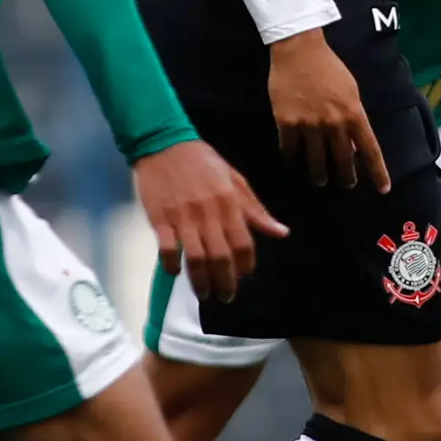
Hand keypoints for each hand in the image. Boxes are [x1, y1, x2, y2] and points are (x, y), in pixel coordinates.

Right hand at [133, 140, 285, 302]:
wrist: (164, 143)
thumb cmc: (203, 162)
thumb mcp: (236, 180)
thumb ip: (256, 210)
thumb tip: (281, 233)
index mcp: (230, 202)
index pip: (243, 242)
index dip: (246, 264)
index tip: (244, 276)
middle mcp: (208, 213)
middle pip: (220, 256)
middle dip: (226, 282)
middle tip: (226, 297)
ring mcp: (182, 217)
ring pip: (195, 258)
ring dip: (201, 281)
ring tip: (205, 294)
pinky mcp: (159, 218)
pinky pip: (167, 248)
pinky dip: (171, 264)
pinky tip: (175, 272)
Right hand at [268, 28, 389, 192]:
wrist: (299, 50)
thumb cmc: (328, 68)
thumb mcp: (351, 91)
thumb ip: (355, 117)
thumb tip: (356, 144)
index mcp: (354, 114)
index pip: (370, 150)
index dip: (378, 172)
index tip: (384, 189)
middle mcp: (334, 123)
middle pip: (343, 161)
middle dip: (347, 177)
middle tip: (347, 185)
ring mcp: (309, 124)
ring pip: (316, 162)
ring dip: (320, 175)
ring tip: (320, 181)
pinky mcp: (287, 123)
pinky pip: (290, 150)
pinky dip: (291, 160)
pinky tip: (292, 163)